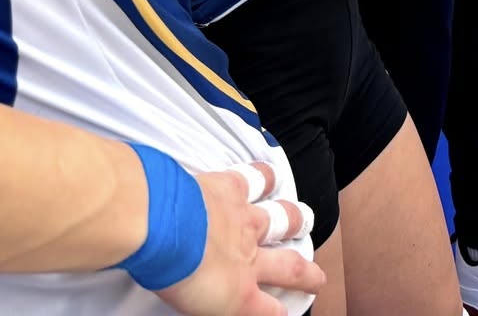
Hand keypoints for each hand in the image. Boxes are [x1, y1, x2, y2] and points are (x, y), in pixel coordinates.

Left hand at [157, 157, 321, 314]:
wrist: (159, 226)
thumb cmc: (165, 271)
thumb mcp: (187, 305)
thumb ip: (208, 300)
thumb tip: (213, 297)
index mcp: (237, 294)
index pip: (268, 310)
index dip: (280, 313)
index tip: (285, 312)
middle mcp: (249, 257)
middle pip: (289, 267)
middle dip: (307, 274)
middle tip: (318, 277)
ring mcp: (244, 221)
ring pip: (282, 219)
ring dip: (294, 221)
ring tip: (302, 219)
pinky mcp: (232, 189)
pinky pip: (256, 179)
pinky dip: (265, 177)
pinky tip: (270, 175)